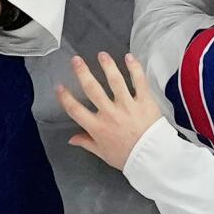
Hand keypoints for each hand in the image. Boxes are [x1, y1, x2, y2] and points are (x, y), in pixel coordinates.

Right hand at [56, 53, 161, 171]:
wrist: (153, 159)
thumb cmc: (127, 158)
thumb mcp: (103, 154)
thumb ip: (87, 143)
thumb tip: (71, 139)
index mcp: (98, 128)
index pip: (76, 110)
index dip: (65, 97)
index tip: (59, 86)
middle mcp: (110, 114)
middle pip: (92, 89)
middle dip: (82, 72)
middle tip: (76, 60)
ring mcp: (127, 106)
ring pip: (115, 81)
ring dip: (107, 65)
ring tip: (102, 55)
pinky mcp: (144, 102)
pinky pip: (139, 81)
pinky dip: (134, 68)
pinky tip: (129, 57)